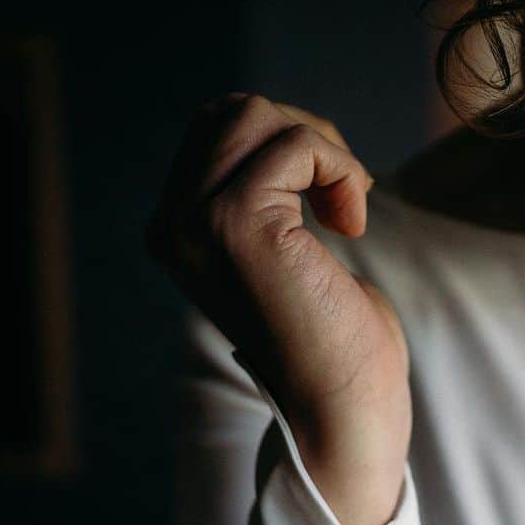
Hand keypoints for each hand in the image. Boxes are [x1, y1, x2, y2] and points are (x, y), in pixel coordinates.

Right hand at [145, 93, 410, 524]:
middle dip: (305, 136)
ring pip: (255, 116)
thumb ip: (264, 197)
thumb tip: (278, 133)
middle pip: (231, 113)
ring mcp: (195, 222)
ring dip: (324, 149)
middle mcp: (172, 225)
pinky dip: (341, 169)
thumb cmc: (334, 346)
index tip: (330, 202)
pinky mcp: (236, 223)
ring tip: (348, 209)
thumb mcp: (285, 256)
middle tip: (345, 195)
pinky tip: (352, 226)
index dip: (285, 147)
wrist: (341, 411)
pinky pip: (296, 145)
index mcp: (178, 233)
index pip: (216, 134)